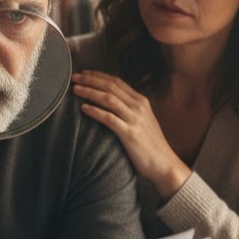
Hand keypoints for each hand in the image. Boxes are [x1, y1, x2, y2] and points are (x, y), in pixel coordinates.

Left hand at [71, 70, 189, 198]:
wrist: (164, 164)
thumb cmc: (151, 146)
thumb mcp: (143, 122)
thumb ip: (130, 111)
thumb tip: (112, 104)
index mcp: (141, 101)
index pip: (117, 82)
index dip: (99, 75)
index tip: (84, 73)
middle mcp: (139, 106)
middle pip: (110, 87)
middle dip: (90, 80)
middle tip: (74, 77)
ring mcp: (135, 119)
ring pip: (108, 99)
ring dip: (89, 92)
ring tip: (75, 90)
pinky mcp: (130, 133)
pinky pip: (109, 118)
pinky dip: (95, 111)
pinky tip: (83, 108)